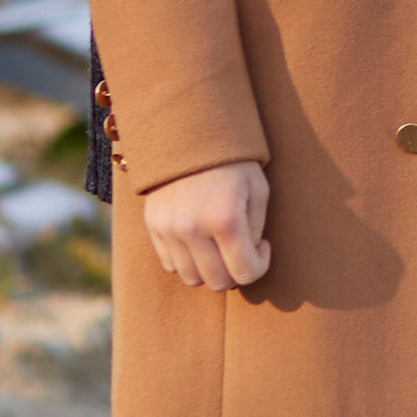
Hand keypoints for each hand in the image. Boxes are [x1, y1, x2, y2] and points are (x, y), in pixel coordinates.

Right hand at [143, 161, 270, 289]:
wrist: (189, 134)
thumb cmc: (233, 160)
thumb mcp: (258, 188)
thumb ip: (256, 227)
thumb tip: (249, 255)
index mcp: (225, 219)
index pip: (245, 272)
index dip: (260, 266)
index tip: (263, 246)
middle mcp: (193, 229)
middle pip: (217, 282)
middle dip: (236, 272)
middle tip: (243, 249)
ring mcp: (169, 231)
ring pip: (192, 277)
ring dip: (211, 269)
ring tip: (221, 245)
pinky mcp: (153, 228)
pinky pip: (171, 264)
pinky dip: (188, 261)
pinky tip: (200, 239)